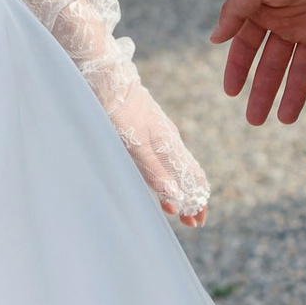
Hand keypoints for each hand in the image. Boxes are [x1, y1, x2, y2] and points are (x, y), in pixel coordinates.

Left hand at [96, 71, 209, 224]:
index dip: (197, 200)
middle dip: (191, 199)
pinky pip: (163, 159)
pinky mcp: (146, 132)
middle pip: (187, 174)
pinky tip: (162, 181)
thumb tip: (175, 197)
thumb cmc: (121, 113)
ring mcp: (158, 136)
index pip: (193, 177)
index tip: (197, 221)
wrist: (108, 82)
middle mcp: (168, 142)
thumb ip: (154, 171)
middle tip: (190, 222)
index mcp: (171, 145)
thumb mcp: (136, 146)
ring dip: (179, 190)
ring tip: (177, 208)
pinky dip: (167, 177)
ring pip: (175, 167)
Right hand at [211, 0, 305, 124]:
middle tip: (256, 120)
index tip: (231, 92)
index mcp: (265, 10)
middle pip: (274, 64)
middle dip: (264, 91)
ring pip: (304, 68)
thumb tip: (215, 39)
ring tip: (285, 119)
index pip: (247, 46)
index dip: (238, 69)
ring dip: (295, 93)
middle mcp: (289, 22)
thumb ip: (236, 12)